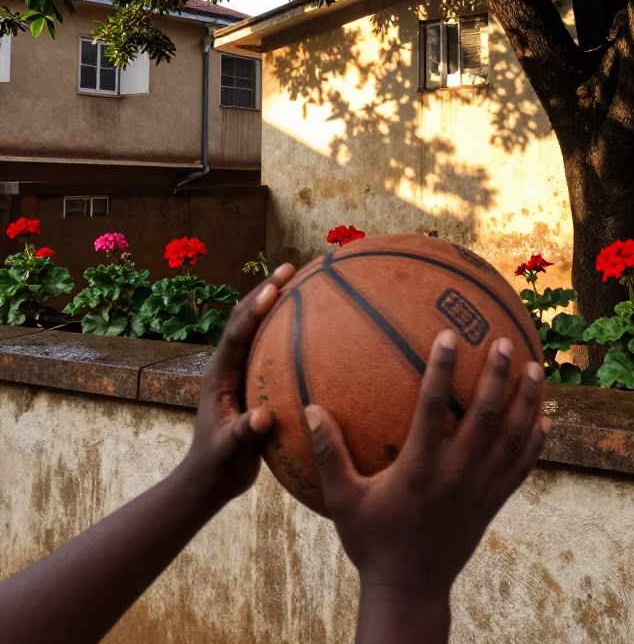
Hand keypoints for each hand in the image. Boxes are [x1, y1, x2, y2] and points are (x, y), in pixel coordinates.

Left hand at [178, 263, 295, 506]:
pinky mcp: (250, 378)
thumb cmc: (217, 467)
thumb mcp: (230, 453)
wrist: (208, 479)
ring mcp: (238, 370)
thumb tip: (262, 417)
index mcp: (219, 376)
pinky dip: (286, 326)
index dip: (254, 310)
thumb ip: (243, 434)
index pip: (237, 334)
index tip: (275, 289)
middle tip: (292, 267)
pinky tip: (313, 325)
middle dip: (266, 289)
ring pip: (256, 326)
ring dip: (274, 300)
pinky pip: (269, 344)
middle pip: (244, 317)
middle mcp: (227, 365)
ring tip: (300, 279)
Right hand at [305, 331, 550, 601]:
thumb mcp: (343, 501)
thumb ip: (330, 455)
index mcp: (420, 469)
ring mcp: (480, 489)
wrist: (410, 590)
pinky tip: (545, 419)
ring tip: (535, 367)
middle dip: (498, 376)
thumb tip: (311, 409)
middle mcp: (456, 475)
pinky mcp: (493, 503)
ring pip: (511, 438)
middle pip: (485, 417)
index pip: (432, 408)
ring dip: (526, 401)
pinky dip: (535, 442)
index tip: (448, 335)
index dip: (442, 370)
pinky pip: (520, 468)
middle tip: (506, 341)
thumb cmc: (373, 541)